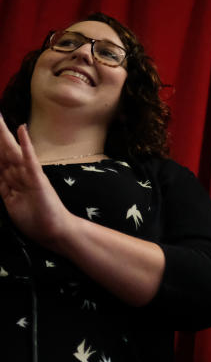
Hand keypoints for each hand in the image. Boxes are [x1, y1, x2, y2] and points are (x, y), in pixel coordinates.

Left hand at [0, 119, 76, 248]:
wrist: (54, 231)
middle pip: (2, 150)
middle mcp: (19, 173)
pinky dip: (26, 145)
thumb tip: (0, 174)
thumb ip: (4, 188)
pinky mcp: (38, 179)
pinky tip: (22, 130)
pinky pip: (29, 159)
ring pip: (11, 151)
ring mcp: (29, 174)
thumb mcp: (11, 203)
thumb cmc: (36, 220)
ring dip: (4, 134)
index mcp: (11, 179)